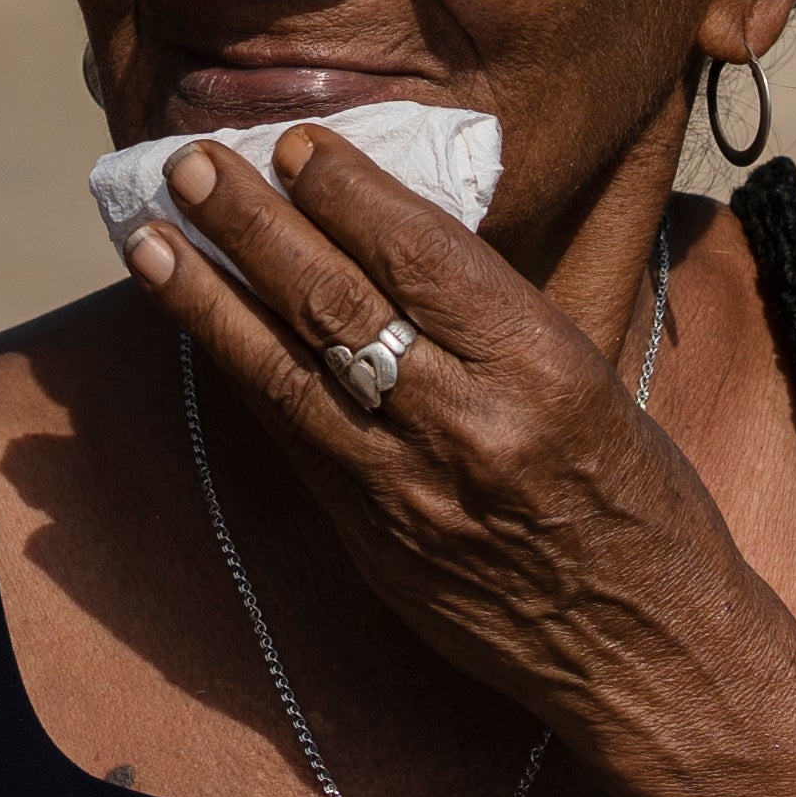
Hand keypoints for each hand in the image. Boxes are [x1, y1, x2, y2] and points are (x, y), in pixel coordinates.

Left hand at [127, 128, 764, 742]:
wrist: (646, 653)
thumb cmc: (639, 502)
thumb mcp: (593, 382)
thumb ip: (493, 320)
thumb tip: (390, 236)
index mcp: (545, 369)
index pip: (423, 257)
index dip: (347, 193)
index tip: (293, 142)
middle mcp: (470, 426)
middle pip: (338, 305)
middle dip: (252, 226)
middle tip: (188, 163)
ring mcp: (410, 492)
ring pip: (288, 375)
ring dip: (209, 300)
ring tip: (149, 240)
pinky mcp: (374, 544)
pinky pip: (293, 441)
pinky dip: (242, 374)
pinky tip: (200, 328)